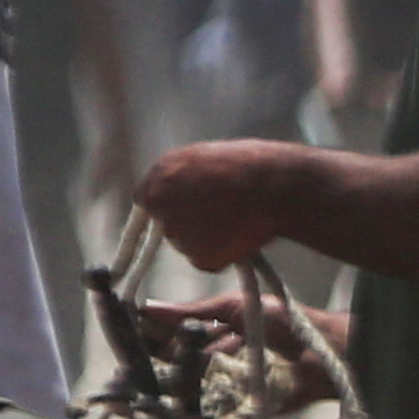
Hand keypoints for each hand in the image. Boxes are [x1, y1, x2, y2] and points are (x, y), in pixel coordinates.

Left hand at [130, 138, 310, 270]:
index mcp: (158, 177)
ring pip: (188, 245)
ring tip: (237, 223)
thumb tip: (186, 187)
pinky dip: (223, 256)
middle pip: (168, 224)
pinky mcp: (198, 258)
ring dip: (208, 240)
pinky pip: (208, 261)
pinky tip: (240, 237)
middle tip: (218, 217)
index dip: (166, 205)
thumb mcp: (203, 157)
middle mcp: (161, 207)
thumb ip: (184, 176)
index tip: (175, 211)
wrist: (271, 188)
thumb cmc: (247, 166)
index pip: (146, 199)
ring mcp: (178, 235)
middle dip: (188, 224)